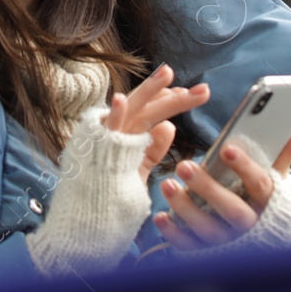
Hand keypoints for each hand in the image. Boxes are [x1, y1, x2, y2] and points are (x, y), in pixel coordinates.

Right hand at [100, 64, 208, 184]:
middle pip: (148, 107)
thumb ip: (152, 150)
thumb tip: (169, 126)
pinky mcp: (96, 150)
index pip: (151, 111)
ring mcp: (107, 138)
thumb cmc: (109, 195)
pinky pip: (107, 132)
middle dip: (174, 96)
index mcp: (127, 135)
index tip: (193, 94)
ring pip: (133, 111)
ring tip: (167, 73)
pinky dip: (114, 115)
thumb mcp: (137, 169)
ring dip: (149, 91)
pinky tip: (121, 99)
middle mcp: (118, 131)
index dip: (171, 100)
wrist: (86, 217)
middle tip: (204, 89)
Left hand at [153, 126, 290, 250]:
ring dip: (186, 208)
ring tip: (168, 185)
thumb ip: (282, 155)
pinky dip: (175, 234)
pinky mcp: (209, 252)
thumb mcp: (275, 182)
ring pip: (208, 228)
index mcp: (267, 203)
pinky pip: (191, 246)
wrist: (260, 246)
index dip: (245, 167)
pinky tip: (162, 217)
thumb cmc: (263, 205)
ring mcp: (229, 241)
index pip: (260, 185)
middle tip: (184, 166)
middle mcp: (249, 225)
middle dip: (208, 188)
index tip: (227, 149)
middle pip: (231, 209)